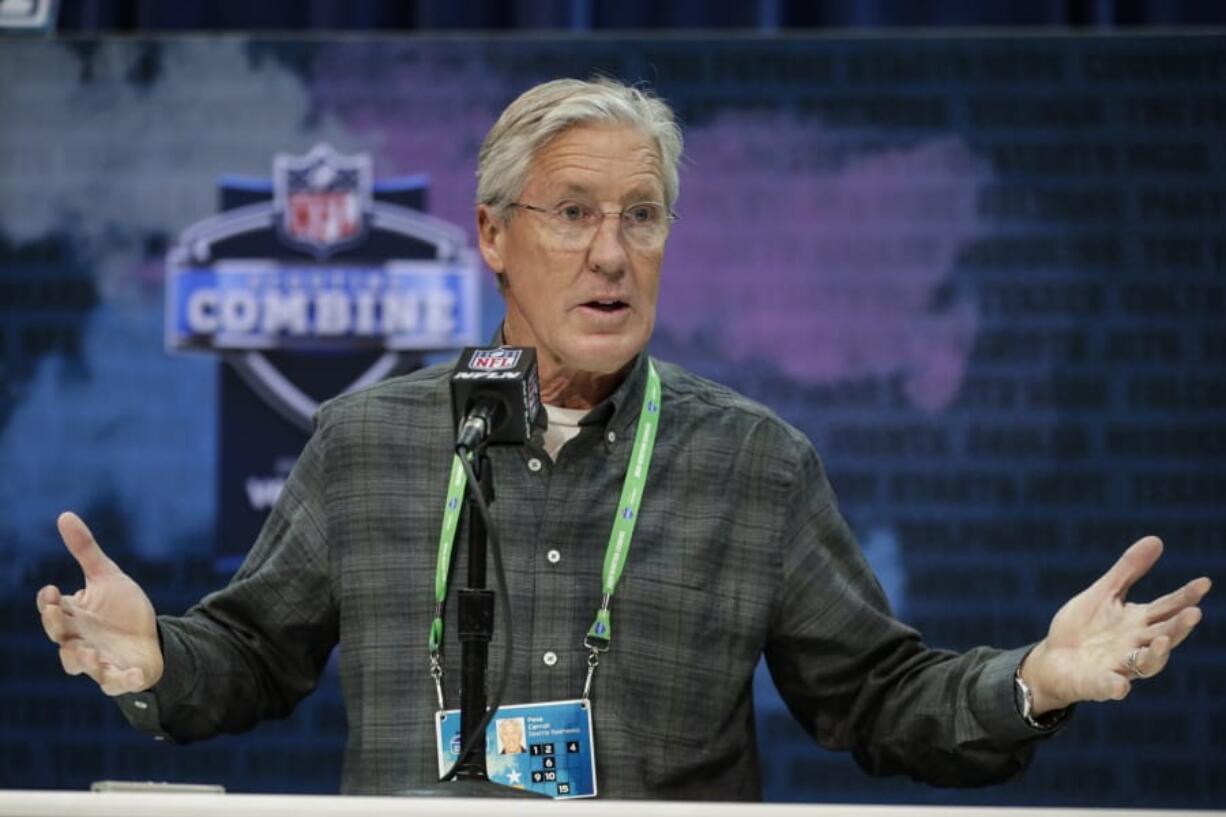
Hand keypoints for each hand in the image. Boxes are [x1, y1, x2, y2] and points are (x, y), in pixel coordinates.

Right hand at [35, 512, 163, 694]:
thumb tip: (64, 515)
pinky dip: (124, 680)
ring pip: (80, 665)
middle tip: (56, 614)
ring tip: (87, 652)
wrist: (150, 637)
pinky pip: (118, 682)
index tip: (52, 591)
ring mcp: (99, 660)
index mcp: (74, 616)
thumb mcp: (107, 576)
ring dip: (81, 659)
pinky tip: (134, 674)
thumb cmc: (121, 608)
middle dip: (56, 627)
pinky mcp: (121, 675)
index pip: (53, 610)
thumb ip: (85, 550)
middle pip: (60, 637)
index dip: (49, 602)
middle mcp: (80, 640)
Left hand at [1020, 536, 1209, 714]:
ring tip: (1163, 640)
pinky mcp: (1097, 684)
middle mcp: (1135, 645)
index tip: (1203, 582)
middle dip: (1179, 626)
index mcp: (1138, 622)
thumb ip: (1129, 571)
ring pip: (1146, 664)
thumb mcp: (1104, 593)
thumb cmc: (1083, 627)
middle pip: (1164, 636)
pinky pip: (1108, 687)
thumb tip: (1156, 539)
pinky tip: (1120, 686)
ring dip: (1157, 654)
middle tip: (1194, 612)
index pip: (1166, 608)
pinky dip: (1114, 686)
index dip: (1185, 596)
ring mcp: (1118, 666)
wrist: (1052, 659)